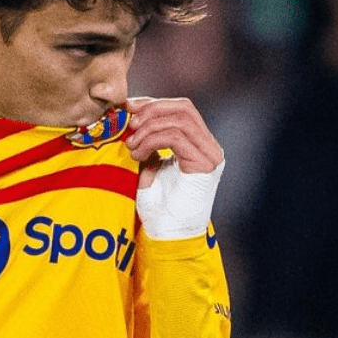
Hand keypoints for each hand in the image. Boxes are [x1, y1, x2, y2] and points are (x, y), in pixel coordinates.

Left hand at [124, 97, 224, 239]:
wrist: (165, 234)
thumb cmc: (155, 204)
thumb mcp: (148, 163)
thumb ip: (146, 138)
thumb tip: (130, 112)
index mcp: (198, 144)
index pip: (181, 109)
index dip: (153, 104)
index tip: (127, 108)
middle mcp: (209, 147)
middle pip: (184, 108)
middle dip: (151, 110)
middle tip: (129, 125)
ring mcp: (210, 155)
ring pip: (180, 120)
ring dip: (148, 128)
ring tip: (131, 146)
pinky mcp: (205, 164)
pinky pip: (176, 137)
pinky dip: (151, 140)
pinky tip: (138, 154)